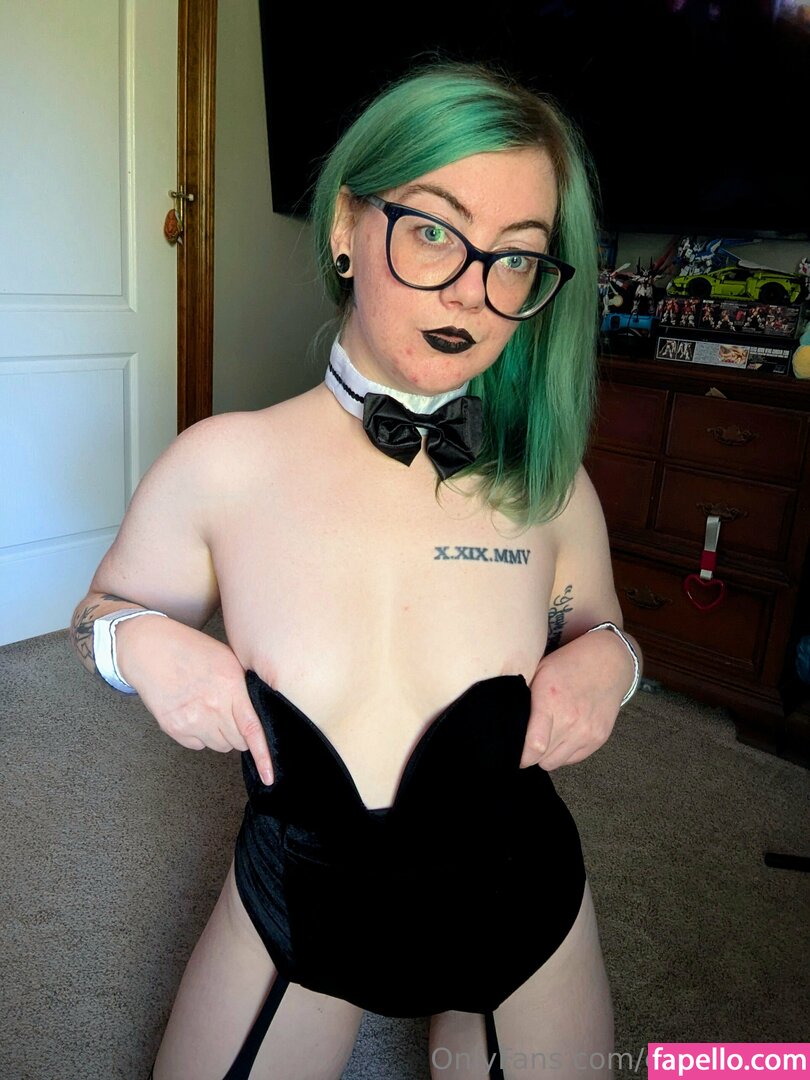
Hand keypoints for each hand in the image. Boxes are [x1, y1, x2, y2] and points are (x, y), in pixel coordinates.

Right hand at [114, 614, 273, 783]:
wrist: (149, 649)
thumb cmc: (191, 649)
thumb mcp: (227, 659)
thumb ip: (244, 687)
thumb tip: (259, 711)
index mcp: (229, 686)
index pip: (252, 729)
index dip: (263, 756)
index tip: (269, 776)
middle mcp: (211, 707)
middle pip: (237, 742)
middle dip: (240, 733)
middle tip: (230, 712)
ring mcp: (190, 720)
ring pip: (219, 746)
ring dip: (221, 734)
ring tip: (210, 709)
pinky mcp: (173, 728)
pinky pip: (198, 745)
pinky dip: (201, 735)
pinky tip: (194, 712)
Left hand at [521, 629, 632, 769]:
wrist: (608, 662)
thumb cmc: (568, 665)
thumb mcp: (539, 672)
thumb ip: (523, 698)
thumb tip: (504, 722)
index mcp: (550, 700)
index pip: (534, 746)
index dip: (520, 756)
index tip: (512, 754)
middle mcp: (571, 719)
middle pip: (542, 759)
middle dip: (530, 754)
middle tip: (527, 742)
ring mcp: (587, 731)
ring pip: (556, 763)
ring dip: (546, 755)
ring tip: (545, 738)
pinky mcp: (598, 738)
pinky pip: (573, 760)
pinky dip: (563, 753)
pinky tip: (561, 735)